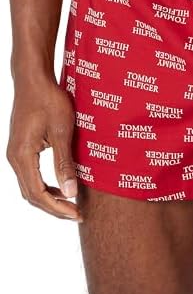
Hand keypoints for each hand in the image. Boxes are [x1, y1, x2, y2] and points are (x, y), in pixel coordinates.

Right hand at [6, 79, 82, 221]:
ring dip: (49, 198)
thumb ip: (65, 163)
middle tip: (77, 213)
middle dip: (54, 207)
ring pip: (29, 186)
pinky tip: (61, 185)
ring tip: (71, 204)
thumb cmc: (49, 101)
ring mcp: (16, 153)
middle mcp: (14, 158)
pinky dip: (45, 186)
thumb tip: (70, 193)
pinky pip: (30, 175)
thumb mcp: (62, 131)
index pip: (38, 194)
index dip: (58, 208)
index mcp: (23, 156)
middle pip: (31, 195)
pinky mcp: (21, 148)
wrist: (34, 80)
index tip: (77, 213)